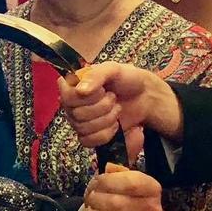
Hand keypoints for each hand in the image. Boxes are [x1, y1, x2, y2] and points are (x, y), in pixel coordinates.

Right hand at [60, 61, 184, 147]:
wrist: (145, 97)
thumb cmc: (127, 79)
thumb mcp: (113, 69)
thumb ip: (96, 76)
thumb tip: (80, 91)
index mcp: (73, 85)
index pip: (66, 97)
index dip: (87, 97)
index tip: (102, 89)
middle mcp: (72, 104)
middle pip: (77, 114)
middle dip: (102, 107)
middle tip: (113, 98)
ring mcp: (79, 121)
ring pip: (83, 128)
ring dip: (106, 119)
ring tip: (116, 108)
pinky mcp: (89, 135)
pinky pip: (88, 141)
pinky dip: (106, 134)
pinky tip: (115, 124)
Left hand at [77, 168, 162, 210]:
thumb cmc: (116, 197)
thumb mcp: (119, 180)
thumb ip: (115, 171)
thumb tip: (109, 168)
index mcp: (153, 190)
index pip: (132, 183)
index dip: (108, 181)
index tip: (97, 182)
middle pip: (118, 203)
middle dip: (96, 198)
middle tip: (90, 198)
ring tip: (89, 210)